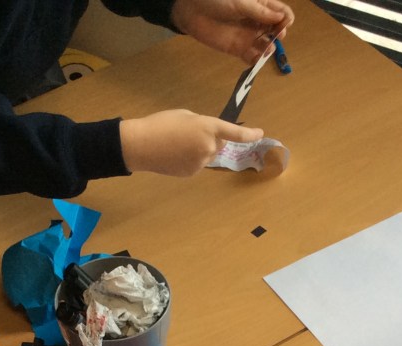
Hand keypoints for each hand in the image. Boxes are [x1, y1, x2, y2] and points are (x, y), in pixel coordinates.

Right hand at [120, 110, 261, 175]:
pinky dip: (190, 159)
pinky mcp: (192, 173)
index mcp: (208, 127)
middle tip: (188, 134)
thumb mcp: (186, 116)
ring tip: (177, 145)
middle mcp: (209, 147)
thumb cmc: (160, 124)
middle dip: (210, 139)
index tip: (260, 135)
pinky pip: (197, 164)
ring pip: (208, 155)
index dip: (250, 135)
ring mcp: (201, 162)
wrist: (141, 145)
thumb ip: (202, 125)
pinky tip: (174, 155)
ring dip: (200, 150)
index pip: (235, 133)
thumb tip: (209, 137)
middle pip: (218, 144)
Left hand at [171, 0, 293, 62]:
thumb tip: (281, 18)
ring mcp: (249, 36)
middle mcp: (258, 22)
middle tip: (275, 36)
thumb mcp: (241, 2)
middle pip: (277, 31)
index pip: (282, 13)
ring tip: (265, 49)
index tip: (282, 24)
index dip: (286, 19)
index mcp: (262, 6)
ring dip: (269, 49)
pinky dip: (256, 61)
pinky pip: (252, 58)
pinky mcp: (238, 49)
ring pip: (266, 46)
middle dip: (279, 35)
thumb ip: (260, 12)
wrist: (193, 11)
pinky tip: (256, 60)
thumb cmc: (218, 0)